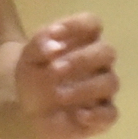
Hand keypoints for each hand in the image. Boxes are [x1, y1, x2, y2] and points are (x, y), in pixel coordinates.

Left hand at [13, 13, 117, 138]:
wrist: (27, 111)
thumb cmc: (34, 76)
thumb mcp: (29, 57)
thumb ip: (40, 44)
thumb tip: (54, 46)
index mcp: (83, 41)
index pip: (92, 23)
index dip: (76, 25)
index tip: (53, 34)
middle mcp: (98, 62)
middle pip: (106, 51)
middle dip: (81, 59)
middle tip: (55, 69)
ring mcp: (103, 88)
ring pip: (110, 82)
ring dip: (85, 88)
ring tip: (58, 95)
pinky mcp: (102, 115)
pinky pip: (110, 114)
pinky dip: (97, 115)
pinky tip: (79, 115)